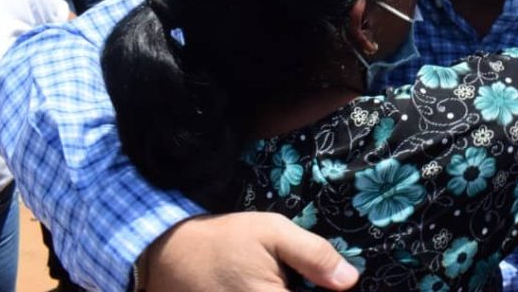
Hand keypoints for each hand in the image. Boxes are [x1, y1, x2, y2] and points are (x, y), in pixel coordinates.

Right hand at [144, 213, 358, 291]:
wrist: (168, 256)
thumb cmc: (224, 240)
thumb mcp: (272, 232)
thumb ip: (313, 255)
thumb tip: (350, 280)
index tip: (334, 284)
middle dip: (308, 289)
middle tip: (312, 279)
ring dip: (291, 289)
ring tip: (288, 278)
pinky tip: (274, 284)